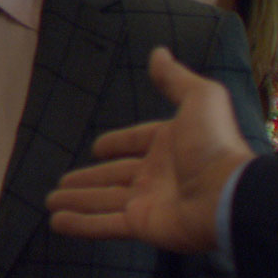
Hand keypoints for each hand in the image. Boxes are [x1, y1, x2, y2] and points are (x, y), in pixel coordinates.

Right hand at [46, 48, 254, 253]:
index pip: (137, 142)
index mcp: (170, 144)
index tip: (97, 148)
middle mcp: (157, 174)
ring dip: (78, 200)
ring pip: (103, 200)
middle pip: (114, 175)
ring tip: (51, 200)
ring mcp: (147, 202)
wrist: (226, 194)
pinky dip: (80, 225)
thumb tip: (158, 52)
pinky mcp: (140, 225)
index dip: (118, 143)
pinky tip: (56, 222)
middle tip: (63, 182)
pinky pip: (103, 224)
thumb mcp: (199, 98)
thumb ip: (175, 79)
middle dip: (89, 178)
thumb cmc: (212, 145)